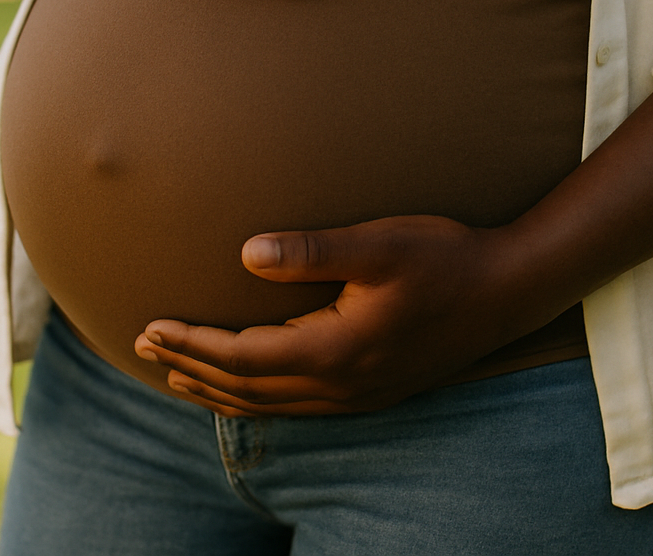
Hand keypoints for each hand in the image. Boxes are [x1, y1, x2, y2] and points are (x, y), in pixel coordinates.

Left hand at [133, 216, 536, 415]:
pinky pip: (295, 407)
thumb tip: (247, 252)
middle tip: (143, 345)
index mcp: (335, 350)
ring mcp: (358, 395)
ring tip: (177, 372)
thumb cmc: (445, 258)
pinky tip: (245, 386)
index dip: (190, 343)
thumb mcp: (379, 244)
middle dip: (191, 366)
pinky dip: (256, 399)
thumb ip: (312, 250)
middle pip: (246, 389)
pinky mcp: (372, 392)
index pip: (241, 357)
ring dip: (217, 389)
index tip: (150, 325)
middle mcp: (341, 384)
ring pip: (269, 405)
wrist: (508, 292)